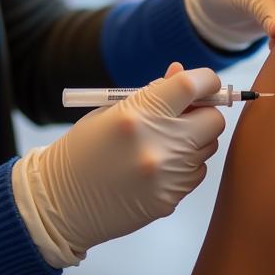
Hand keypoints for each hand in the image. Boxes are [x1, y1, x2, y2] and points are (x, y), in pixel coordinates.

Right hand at [11, 63, 224, 267]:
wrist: (61, 202)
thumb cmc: (83, 149)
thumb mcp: (110, 110)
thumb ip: (151, 93)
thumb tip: (181, 73)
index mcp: (137, 113)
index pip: (191, 85)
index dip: (206, 79)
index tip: (206, 82)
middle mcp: (157, 144)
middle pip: (213, 119)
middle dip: (205, 112)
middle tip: (188, 113)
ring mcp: (166, 175)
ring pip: (208, 147)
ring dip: (195, 139)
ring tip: (165, 141)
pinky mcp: (170, 199)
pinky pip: (197, 172)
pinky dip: (187, 164)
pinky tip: (160, 165)